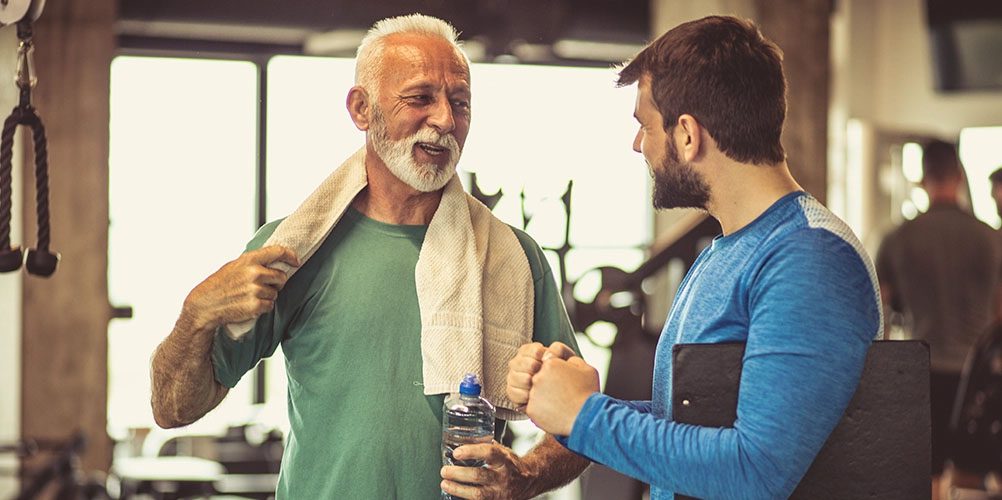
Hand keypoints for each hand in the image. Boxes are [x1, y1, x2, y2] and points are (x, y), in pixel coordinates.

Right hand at [182, 245, 299, 328]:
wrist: (205, 305)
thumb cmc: (219, 284)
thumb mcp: (234, 265)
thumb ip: (253, 262)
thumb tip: (274, 260)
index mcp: (249, 259)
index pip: (278, 252)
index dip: (290, 256)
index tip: (296, 261)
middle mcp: (254, 273)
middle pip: (281, 277)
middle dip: (276, 283)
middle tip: (263, 286)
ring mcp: (255, 289)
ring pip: (275, 293)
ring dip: (267, 296)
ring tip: (250, 296)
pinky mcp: (255, 305)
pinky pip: (270, 305)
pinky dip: (263, 307)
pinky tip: (249, 305)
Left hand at [440, 442, 534, 499]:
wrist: (527, 482)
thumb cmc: (510, 464)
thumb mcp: (501, 452)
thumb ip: (484, 447)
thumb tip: (460, 439)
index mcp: (505, 460)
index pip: (489, 453)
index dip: (471, 452)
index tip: (456, 452)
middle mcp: (503, 477)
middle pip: (479, 475)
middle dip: (459, 473)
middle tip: (444, 470)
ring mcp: (500, 492)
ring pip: (478, 494)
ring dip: (458, 489)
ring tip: (445, 483)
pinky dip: (464, 498)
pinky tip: (454, 492)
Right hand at [506, 341, 575, 405]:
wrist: (563, 391)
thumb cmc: (563, 372)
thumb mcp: (565, 357)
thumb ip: (558, 349)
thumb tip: (547, 355)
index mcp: (528, 352)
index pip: (525, 349)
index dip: (536, 354)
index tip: (544, 359)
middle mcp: (518, 364)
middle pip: (518, 362)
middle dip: (531, 367)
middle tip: (541, 372)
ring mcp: (514, 377)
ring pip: (514, 377)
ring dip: (527, 381)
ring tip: (537, 384)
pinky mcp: (513, 392)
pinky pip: (513, 392)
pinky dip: (524, 394)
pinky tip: (533, 395)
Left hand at [526, 356, 599, 435]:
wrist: (586, 418)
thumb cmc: (588, 394)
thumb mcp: (586, 369)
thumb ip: (573, 361)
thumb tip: (566, 361)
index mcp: (550, 364)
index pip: (547, 366)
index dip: (557, 374)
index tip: (564, 383)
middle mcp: (538, 377)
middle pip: (540, 379)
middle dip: (549, 386)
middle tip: (563, 395)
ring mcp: (533, 394)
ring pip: (536, 394)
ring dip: (545, 398)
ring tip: (559, 405)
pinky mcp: (531, 409)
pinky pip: (534, 408)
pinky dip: (542, 411)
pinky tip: (555, 412)